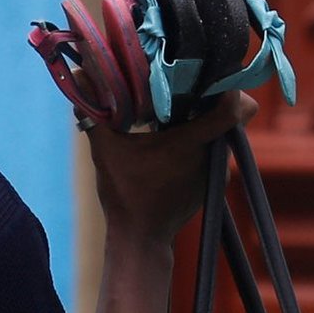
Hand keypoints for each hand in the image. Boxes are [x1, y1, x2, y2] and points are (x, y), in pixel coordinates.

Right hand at [90, 88, 254, 239]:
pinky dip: (202, 143)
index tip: (214, 75)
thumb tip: (77, 86)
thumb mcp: (104, 153)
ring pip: (226, 133)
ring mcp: (216, 170)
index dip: (231, 89)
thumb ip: (94, 118)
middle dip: (217, 99)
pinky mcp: (214, 181)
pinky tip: (176, 144)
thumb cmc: (124, 194)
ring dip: (207, 121)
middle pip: (236, 115)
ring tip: (179, 116)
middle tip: (192, 90)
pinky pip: (217, 151)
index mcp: (189, 142)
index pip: (232, 109)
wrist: (140, 238)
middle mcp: (210, 154)